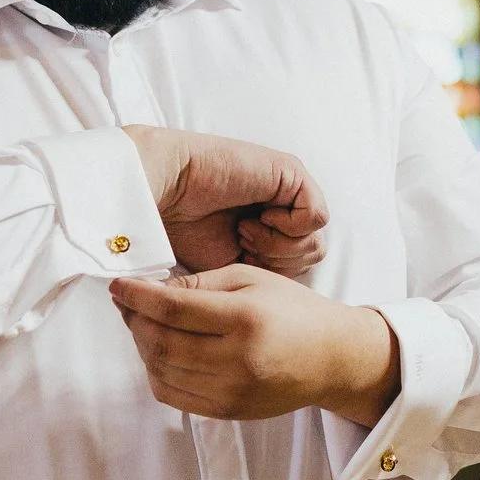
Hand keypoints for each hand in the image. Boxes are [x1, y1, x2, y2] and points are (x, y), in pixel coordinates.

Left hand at [110, 264, 398, 423]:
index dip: (136, 296)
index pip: (172, 309)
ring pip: (161, 370)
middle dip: (134, 320)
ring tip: (144, 325)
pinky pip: (172, 395)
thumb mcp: (251, 279)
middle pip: (160, 342)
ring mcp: (231, 390)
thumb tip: (152, 290)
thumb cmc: (294, 311)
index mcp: (245, 318)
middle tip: (128, 304)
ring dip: (142, 345)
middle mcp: (237, 359)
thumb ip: (200, 283)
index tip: (119, 286)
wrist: (331, 358)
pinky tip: (161, 353)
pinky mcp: (227, 411)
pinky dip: (156, 373)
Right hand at [122, 126, 327, 273]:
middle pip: (310, 256)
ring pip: (315, 242)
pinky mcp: (293, 174)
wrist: (163, 190)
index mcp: (267, 230)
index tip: (239, 263)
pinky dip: (285, 227)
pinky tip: (257, 218)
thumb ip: (254, 277)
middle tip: (242, 247)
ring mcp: (289, 191)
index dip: (270, 275)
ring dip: (278, 247)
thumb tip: (277, 306)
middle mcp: (281, 210)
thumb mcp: (224, 269)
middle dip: (276, 263)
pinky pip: (315, 217)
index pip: (295, 267)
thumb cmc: (181, 228)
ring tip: (245, 232)